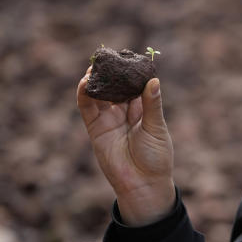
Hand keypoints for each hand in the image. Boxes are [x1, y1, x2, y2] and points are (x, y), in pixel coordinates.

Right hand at [76, 68, 174, 224]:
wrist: (143, 184)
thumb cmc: (156, 157)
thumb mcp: (156, 128)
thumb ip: (152, 105)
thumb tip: (154, 80)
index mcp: (143, 109)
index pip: (135, 85)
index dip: (131, 71)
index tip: (129, 56)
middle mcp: (125, 112)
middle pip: (115, 87)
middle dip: (111, 72)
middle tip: (108, 56)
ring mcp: (109, 119)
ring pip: (99, 95)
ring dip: (96, 81)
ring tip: (94, 67)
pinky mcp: (96, 129)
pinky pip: (87, 109)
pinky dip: (85, 95)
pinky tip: (86, 83)